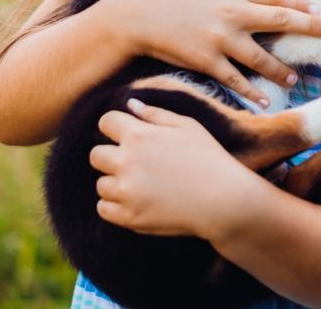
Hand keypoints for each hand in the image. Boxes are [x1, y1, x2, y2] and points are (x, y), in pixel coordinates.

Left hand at [89, 98, 254, 237]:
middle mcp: (127, 162)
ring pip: (101, 184)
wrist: (224, 200)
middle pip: (96, 155)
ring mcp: (126, 192)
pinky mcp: (129, 217)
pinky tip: (135, 201)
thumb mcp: (187, 127)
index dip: (116, 127)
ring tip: (142, 185)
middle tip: (136, 164)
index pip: (106, 123)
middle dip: (112, 156)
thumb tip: (130, 104)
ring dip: (116, 183)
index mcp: (138, 135)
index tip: (127, 135)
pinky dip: (114, 206)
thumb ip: (155, 114)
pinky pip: (104, 209)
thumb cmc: (209, 158)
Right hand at [99, 0, 320, 105]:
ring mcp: (221, 39)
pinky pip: (236, 79)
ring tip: (294, 78)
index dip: (302, 5)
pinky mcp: (208, 61)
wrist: (133, 16)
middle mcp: (233, 12)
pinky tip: (264, 100)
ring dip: (282, 69)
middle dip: (311, 27)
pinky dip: (252, 91)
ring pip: (263, 57)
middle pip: (282, 21)